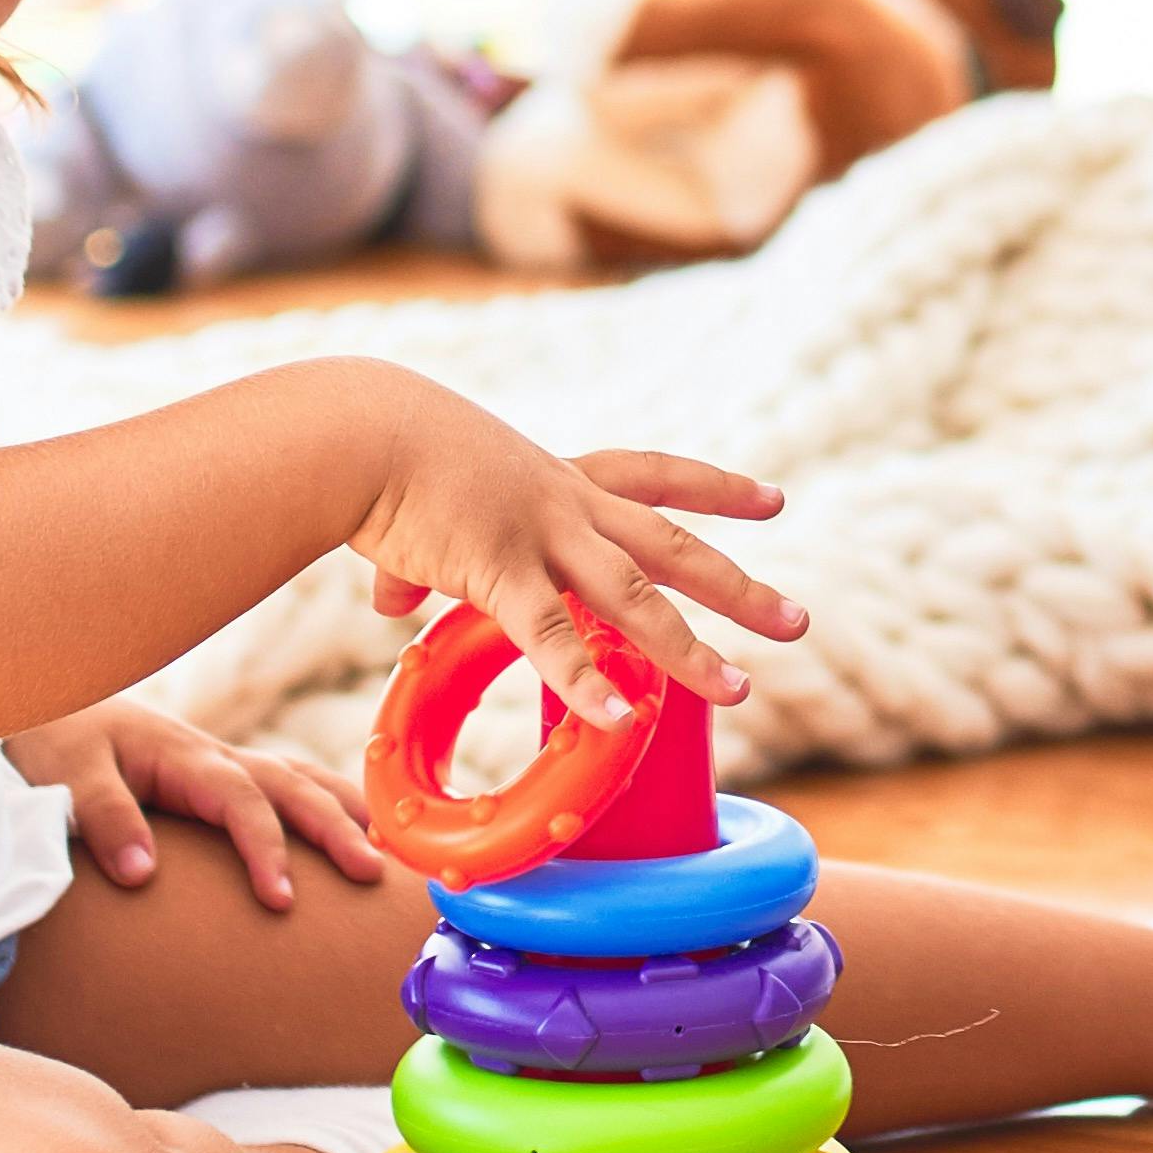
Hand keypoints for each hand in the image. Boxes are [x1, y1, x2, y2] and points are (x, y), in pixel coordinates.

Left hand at [10, 696, 381, 906]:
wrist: (37, 709)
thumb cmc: (49, 745)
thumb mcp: (64, 779)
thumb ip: (104, 818)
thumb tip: (143, 874)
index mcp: (181, 756)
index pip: (241, 801)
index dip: (266, 849)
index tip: (283, 901)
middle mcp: (212, 756)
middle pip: (291, 785)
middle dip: (335, 828)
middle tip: (373, 876)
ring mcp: (218, 763)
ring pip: (298, 777)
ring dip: (345, 809)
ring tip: (389, 851)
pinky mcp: (214, 776)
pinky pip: (283, 783)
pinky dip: (323, 800)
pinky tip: (348, 829)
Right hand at [339, 379, 813, 720]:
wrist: (354, 433)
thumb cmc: (377, 458)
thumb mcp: (425, 504)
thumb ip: (420, 564)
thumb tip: (393, 602)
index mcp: (556, 478)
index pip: (655, 477)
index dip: (715, 488)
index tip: (773, 500)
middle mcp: (566, 504)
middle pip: (673, 548)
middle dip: (739, 586)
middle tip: (798, 621)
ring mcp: (541, 536)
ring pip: (635, 600)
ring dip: (690, 651)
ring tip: (741, 692)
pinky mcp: (499, 571)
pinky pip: (553, 638)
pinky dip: (589, 682)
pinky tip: (624, 720)